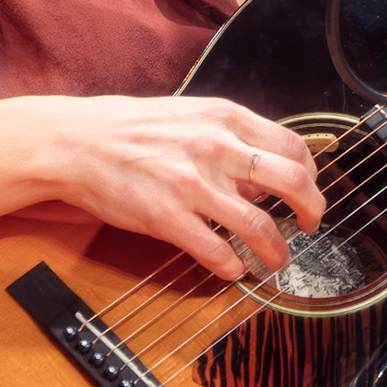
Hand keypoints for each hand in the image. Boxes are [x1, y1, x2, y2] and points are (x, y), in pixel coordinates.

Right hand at [51, 96, 324, 279]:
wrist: (75, 141)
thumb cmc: (131, 129)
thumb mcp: (191, 116)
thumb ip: (231, 140)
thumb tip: (263, 174)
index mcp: (225, 118)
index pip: (293, 147)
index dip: (311, 175)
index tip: (309, 190)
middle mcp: (216, 148)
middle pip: (292, 182)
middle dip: (312, 211)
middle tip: (310, 226)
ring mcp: (192, 184)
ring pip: (259, 225)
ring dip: (277, 250)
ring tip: (276, 260)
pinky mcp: (166, 217)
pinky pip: (217, 251)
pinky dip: (234, 266)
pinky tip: (235, 269)